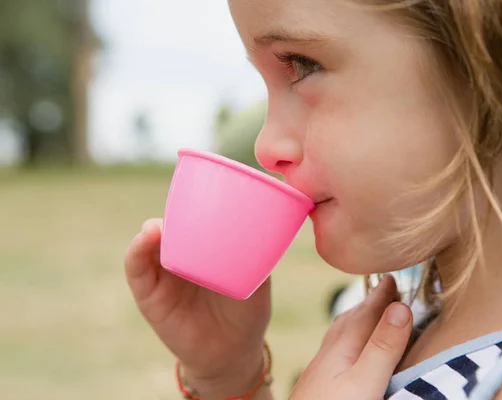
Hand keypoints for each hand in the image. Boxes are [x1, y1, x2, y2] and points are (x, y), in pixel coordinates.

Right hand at [124, 218, 270, 397]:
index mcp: (204, 249)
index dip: (193, 201)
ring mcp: (162, 273)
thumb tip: (270, 224)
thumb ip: (259, 256)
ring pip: (149, 242)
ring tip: (162, 225)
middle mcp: (181, 256)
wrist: (232, 354)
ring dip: (152, 228)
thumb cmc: (246, 313)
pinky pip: (136, 269)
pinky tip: (147, 239)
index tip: (205, 187)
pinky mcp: (149, 294)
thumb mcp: (258, 280)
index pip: (193, 217)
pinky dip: (136, 251)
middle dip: (174, 212)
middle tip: (186, 205)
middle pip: (170, 225)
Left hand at [290, 275, 411, 399]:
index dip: (382, 294)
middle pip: (352, 318)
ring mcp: (322, 368)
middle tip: (385, 288)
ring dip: (358, 318)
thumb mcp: (364, 381)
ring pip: (342, 333)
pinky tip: (346, 352)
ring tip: (369, 313)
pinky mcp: (319, 384)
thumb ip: (383, 346)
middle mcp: (330, 352)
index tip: (393, 275)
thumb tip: (401, 306)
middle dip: (370, 302)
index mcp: (343, 345)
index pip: (367, 311)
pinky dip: (349, 338)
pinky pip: (338, 348)